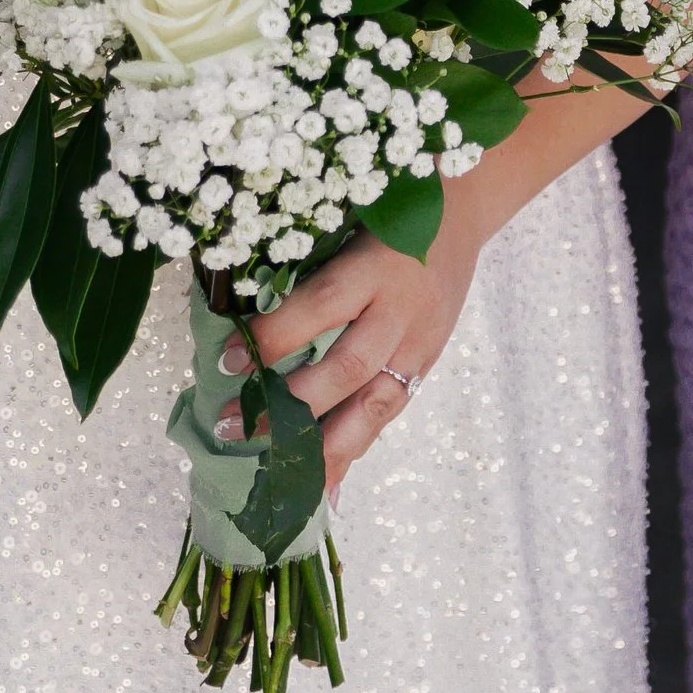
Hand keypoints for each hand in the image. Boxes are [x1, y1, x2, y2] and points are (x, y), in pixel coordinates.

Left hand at [217, 185, 486, 492]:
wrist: (464, 208)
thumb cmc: (388, 206)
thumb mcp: (348, 220)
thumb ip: (310, 264)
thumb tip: (242, 305)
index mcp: (376, 264)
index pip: (321, 305)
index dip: (275, 335)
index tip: (227, 358)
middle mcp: (401, 309)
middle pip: (348, 369)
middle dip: (288, 406)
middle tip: (232, 426)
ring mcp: (420, 342)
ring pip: (375, 407)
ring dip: (324, 448)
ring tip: (281, 480)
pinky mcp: (428, 363)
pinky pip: (390, 413)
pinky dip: (356, 450)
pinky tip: (326, 486)